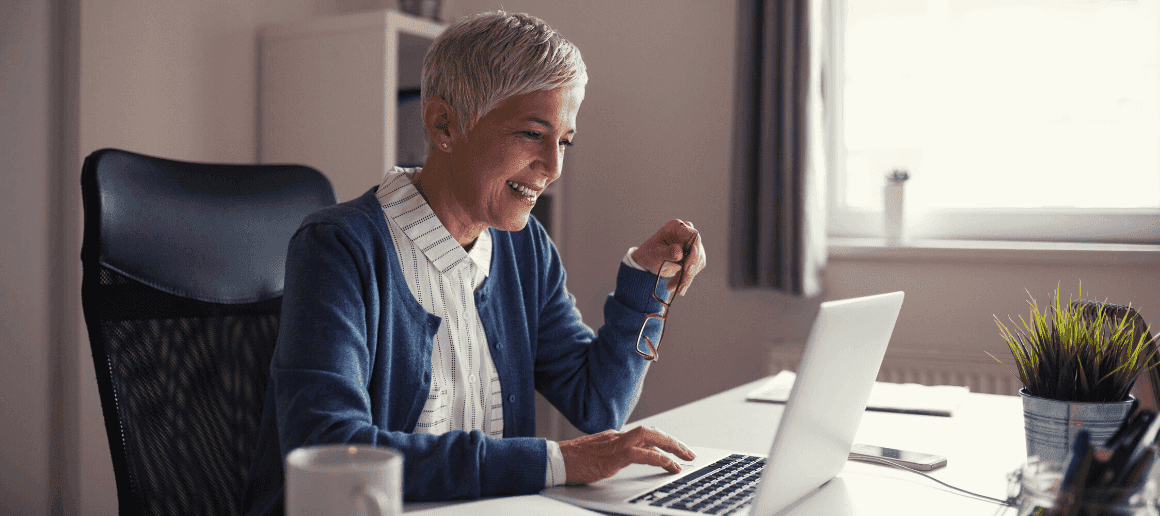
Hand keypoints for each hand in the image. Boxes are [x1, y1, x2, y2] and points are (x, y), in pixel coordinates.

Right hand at [558, 426, 695, 484]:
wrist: (555, 461)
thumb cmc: (572, 462)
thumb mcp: (597, 457)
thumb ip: (612, 456)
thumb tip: (626, 462)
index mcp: (614, 437)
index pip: (644, 434)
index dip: (663, 440)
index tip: (676, 449)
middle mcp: (617, 436)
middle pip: (651, 432)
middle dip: (673, 441)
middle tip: (689, 452)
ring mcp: (616, 444)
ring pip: (650, 437)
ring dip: (672, 446)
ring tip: (685, 457)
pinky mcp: (614, 456)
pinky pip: (642, 454)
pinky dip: (660, 458)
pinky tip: (671, 465)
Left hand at [630, 219, 705, 295]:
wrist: (648, 262)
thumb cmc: (649, 253)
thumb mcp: (654, 253)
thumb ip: (667, 252)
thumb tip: (680, 252)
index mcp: (676, 227)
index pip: (694, 236)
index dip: (694, 251)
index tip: (687, 268)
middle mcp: (686, 234)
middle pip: (697, 251)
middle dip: (690, 270)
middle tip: (680, 285)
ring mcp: (691, 246)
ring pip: (697, 262)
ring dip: (688, 277)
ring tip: (676, 289)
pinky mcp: (693, 257)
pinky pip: (694, 269)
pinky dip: (687, 279)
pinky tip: (678, 287)